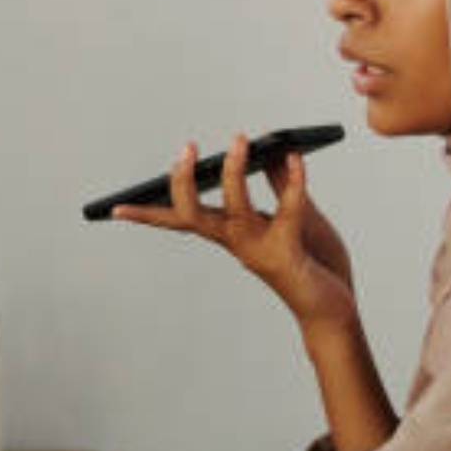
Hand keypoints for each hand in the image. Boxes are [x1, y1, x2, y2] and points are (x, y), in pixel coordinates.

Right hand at [114, 135, 357, 328]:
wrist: (335, 310)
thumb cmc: (314, 263)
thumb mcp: (297, 216)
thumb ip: (281, 185)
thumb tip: (272, 150)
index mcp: (230, 234)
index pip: (181, 220)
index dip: (147, 215)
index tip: (115, 208)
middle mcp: (236, 243)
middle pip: (193, 216)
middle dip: (182, 184)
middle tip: (185, 149)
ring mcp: (259, 250)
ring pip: (233, 210)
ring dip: (234, 173)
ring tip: (240, 140)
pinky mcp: (287, 253)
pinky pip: (287, 212)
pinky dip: (293, 181)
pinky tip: (296, 156)